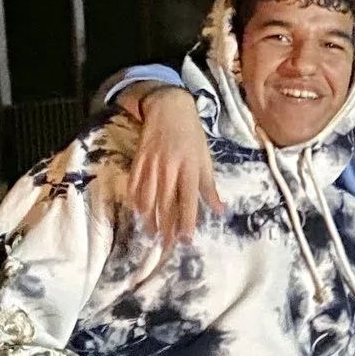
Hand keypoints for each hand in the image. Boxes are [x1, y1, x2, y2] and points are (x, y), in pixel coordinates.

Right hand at [117, 83, 221, 241]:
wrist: (169, 109)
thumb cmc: (191, 136)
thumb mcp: (205, 159)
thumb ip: (209, 186)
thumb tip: (220, 210)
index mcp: (189, 168)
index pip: (188, 201)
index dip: (186, 222)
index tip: (185, 240)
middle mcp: (169, 169)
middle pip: (166, 204)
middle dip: (167, 227)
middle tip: (167, 246)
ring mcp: (151, 165)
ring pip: (148, 198)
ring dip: (150, 219)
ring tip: (152, 234)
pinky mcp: (139, 161)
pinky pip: (135, 185)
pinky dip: (136, 201)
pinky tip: (140, 213)